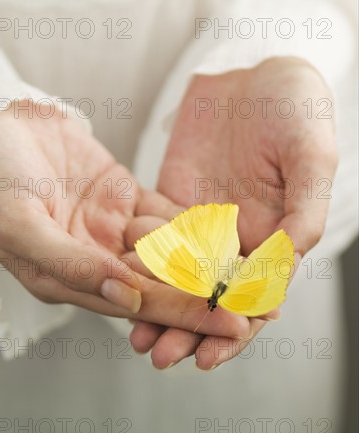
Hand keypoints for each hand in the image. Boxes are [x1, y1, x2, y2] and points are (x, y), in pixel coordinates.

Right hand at [0, 106, 266, 351]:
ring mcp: (111, 227)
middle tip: (262, 306)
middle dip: (212, 296)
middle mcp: (97, 259)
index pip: (140, 304)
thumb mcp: (22, 226)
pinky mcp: (121, 197)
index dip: (187, 314)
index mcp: (71, 277)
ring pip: (169, 249)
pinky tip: (228, 232)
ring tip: (257, 274)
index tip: (233, 322)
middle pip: (164, 283)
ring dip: (212, 261)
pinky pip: (163, 213)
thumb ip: (73, 265)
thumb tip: (130, 299)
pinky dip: (194, 222)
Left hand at [128, 57, 337, 368]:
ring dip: (157, 304)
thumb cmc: (296, 110)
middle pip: (210, 295)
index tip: (209, 357)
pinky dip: (141, 260)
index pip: (254, 298)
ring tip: (135, 336)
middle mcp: (237, 238)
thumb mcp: (311, 156)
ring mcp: (202, 221)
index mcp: (274, 238)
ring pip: (178, 274)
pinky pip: (155, 235)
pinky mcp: (173, 200)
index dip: (233, 330)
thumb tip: (289, 260)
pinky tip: (120, 280)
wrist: (255, 74)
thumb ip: (305, 208)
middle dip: (186, 327)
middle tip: (160, 355)